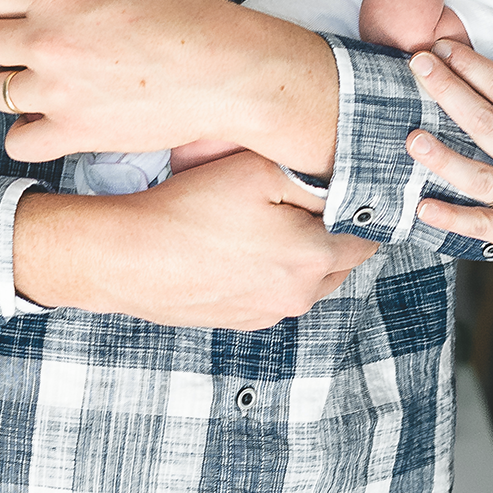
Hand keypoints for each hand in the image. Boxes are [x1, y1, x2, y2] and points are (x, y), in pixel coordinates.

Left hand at [0, 0, 338, 175]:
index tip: (11, 8)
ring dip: (10, 86)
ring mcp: (57, 91)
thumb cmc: (189, 20)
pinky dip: (27, 134)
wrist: (227, 72)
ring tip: (39, 85)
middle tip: (26, 47)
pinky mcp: (75, 133)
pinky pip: (17, 142)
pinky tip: (48, 123)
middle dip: (0, 42)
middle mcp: (48, 41)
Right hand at [13, 151, 376, 329]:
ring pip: (307, 279)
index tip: (347, 191)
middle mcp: (298, 296)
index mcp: (313, 259)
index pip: (366, 237)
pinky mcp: (241, 320)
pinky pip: (273, 292)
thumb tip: (349, 189)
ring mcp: (269, 313)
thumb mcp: (258, 172)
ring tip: (268, 223)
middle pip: (340, 261)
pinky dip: (269, 272)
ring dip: (300, 254)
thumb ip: (315, 179)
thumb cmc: (189, 210)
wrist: (127, 259)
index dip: (361, 210)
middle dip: (332, 233)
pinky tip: (241, 247)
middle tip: (306, 202)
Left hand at [406, 41, 492, 266]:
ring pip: (476, 177)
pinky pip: (482, 227)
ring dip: (440, 156)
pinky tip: (424, 207)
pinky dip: (452, 220)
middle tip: (418, 66)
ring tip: (411, 137)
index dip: (471, 65)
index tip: (446, 48)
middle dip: (446, 90)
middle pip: (483, 122)